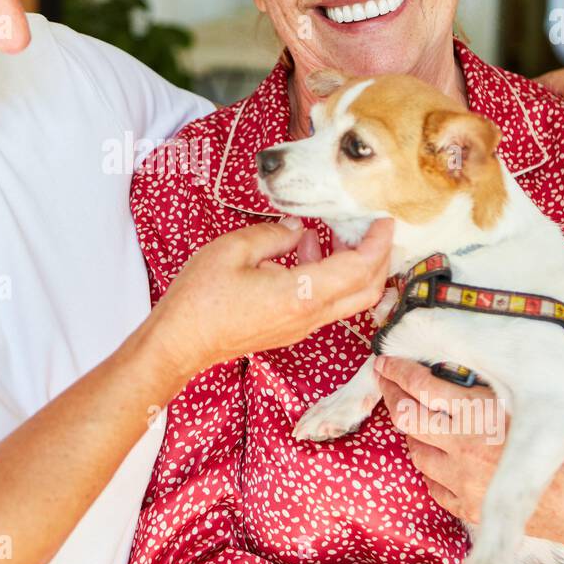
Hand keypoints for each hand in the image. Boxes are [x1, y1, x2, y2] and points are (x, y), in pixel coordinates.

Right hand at [150, 217, 392, 382]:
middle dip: (378, 259)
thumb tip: (298, 229)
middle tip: (373, 229)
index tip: (383, 220)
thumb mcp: (234, 250)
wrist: (180, 342)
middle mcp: (309, 316)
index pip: (358, 269)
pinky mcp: (290, 329)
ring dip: (354, 268)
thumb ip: (274, 235)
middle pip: (366, 291)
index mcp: (301, 295)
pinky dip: (332, 278)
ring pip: (348, 300)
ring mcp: (301, 327)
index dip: (377, 244)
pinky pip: (326, 304)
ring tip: (332, 234)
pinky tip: (305, 252)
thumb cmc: (200, 297)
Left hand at [375, 300, 563, 563]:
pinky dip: (428, 467)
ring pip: (415, 452)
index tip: (386, 359)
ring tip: (412, 414)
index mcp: (485, 416)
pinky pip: (431, 486)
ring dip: (411, 432)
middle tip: (386, 380)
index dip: (399, 372)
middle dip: (391, 396)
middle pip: (407, 418)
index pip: (423, 388)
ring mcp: (465, 483)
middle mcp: (467, 449)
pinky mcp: (470, 510)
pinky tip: (435, 453)